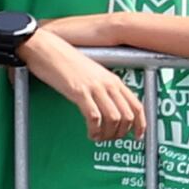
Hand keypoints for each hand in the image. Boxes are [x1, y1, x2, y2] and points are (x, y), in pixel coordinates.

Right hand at [21, 25, 146, 143]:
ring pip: (114, 119)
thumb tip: (111, 108)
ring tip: (99, 137)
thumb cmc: (67, 62)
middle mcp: (109, 84)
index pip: (137, 106)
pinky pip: (94, 117)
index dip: (140, 124)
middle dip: (121, 133)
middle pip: (127, 116)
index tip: (137, 136)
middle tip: (111, 139)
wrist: (48, 49)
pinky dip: (94, 130)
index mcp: (114, 81)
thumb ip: (105, 89)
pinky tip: (90, 133)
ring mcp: (95, 88)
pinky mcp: (79, 92)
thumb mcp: (94, 74)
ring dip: (108, 134)